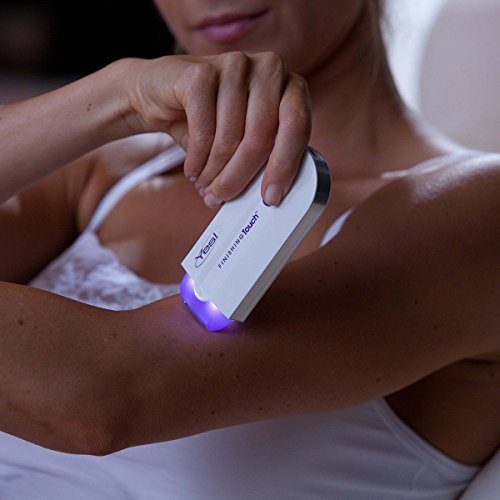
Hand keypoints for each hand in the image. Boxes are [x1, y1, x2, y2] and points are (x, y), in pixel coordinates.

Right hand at [123, 52, 311, 206]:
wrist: (162, 92)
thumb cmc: (211, 120)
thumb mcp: (246, 139)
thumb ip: (265, 157)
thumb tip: (269, 198)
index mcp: (291, 86)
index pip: (298, 126)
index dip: (284, 166)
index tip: (270, 198)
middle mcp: (269, 69)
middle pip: (261, 138)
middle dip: (239, 178)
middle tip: (223, 197)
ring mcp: (236, 65)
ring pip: (230, 139)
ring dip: (214, 173)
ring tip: (206, 186)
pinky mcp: (201, 73)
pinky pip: (203, 131)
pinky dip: (197, 159)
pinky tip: (193, 170)